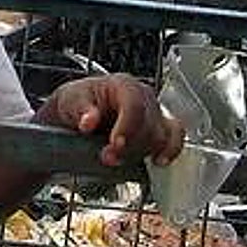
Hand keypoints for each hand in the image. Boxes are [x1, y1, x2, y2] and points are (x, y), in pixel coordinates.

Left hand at [37, 75, 183, 167]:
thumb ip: (81, 109)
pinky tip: (157, 161)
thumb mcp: (71, 100)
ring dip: (140, 153)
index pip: (134, 105)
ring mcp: (155, 112)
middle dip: (128, 146)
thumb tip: (89, 120)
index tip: (115, 144)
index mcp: (123, 84)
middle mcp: (144, 96)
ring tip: (118, 159)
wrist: (80, 112)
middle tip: (107, 157)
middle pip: (148, 125)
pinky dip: (170, 151)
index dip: (127, 127)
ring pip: (161, 136)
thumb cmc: (78, 101)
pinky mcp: (159, 129)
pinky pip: (175, 138)